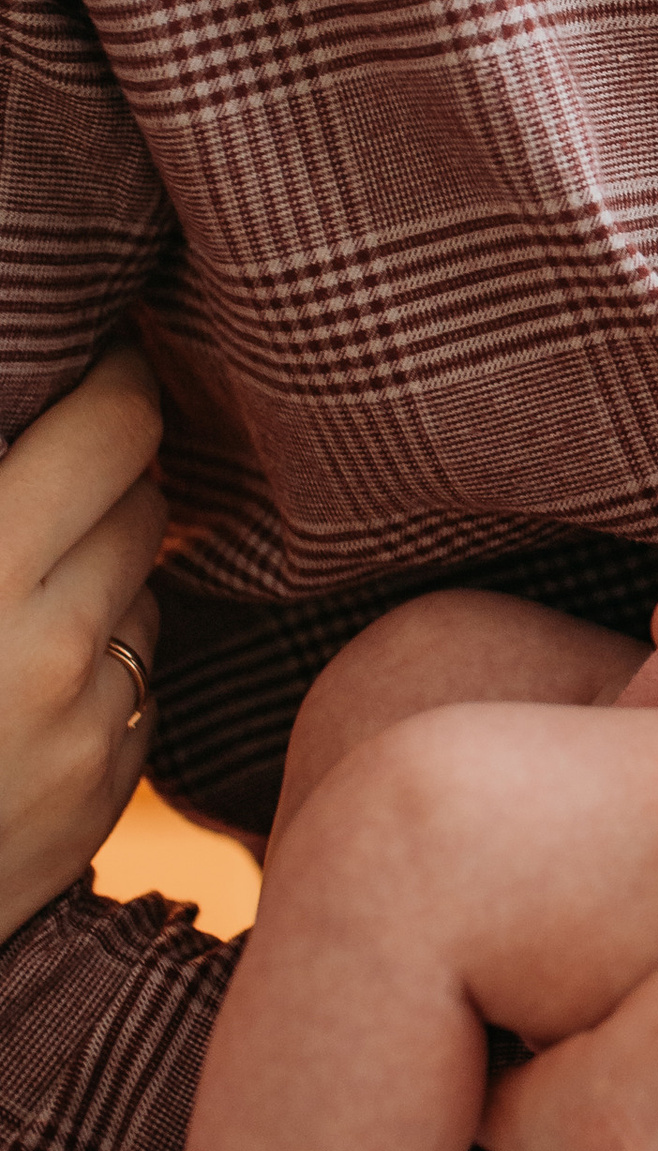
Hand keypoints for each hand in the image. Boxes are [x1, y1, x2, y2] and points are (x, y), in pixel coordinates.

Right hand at [0, 346, 166, 942]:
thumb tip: (16, 416)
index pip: (114, 428)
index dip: (115, 377)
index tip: (98, 356)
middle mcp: (48, 650)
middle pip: (148, 500)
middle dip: (111, 467)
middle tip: (57, 450)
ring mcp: (85, 732)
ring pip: (148, 587)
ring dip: (106, 563)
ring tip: (22, 566)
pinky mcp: (102, 794)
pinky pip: (138, 680)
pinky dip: (101, 653)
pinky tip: (24, 662)